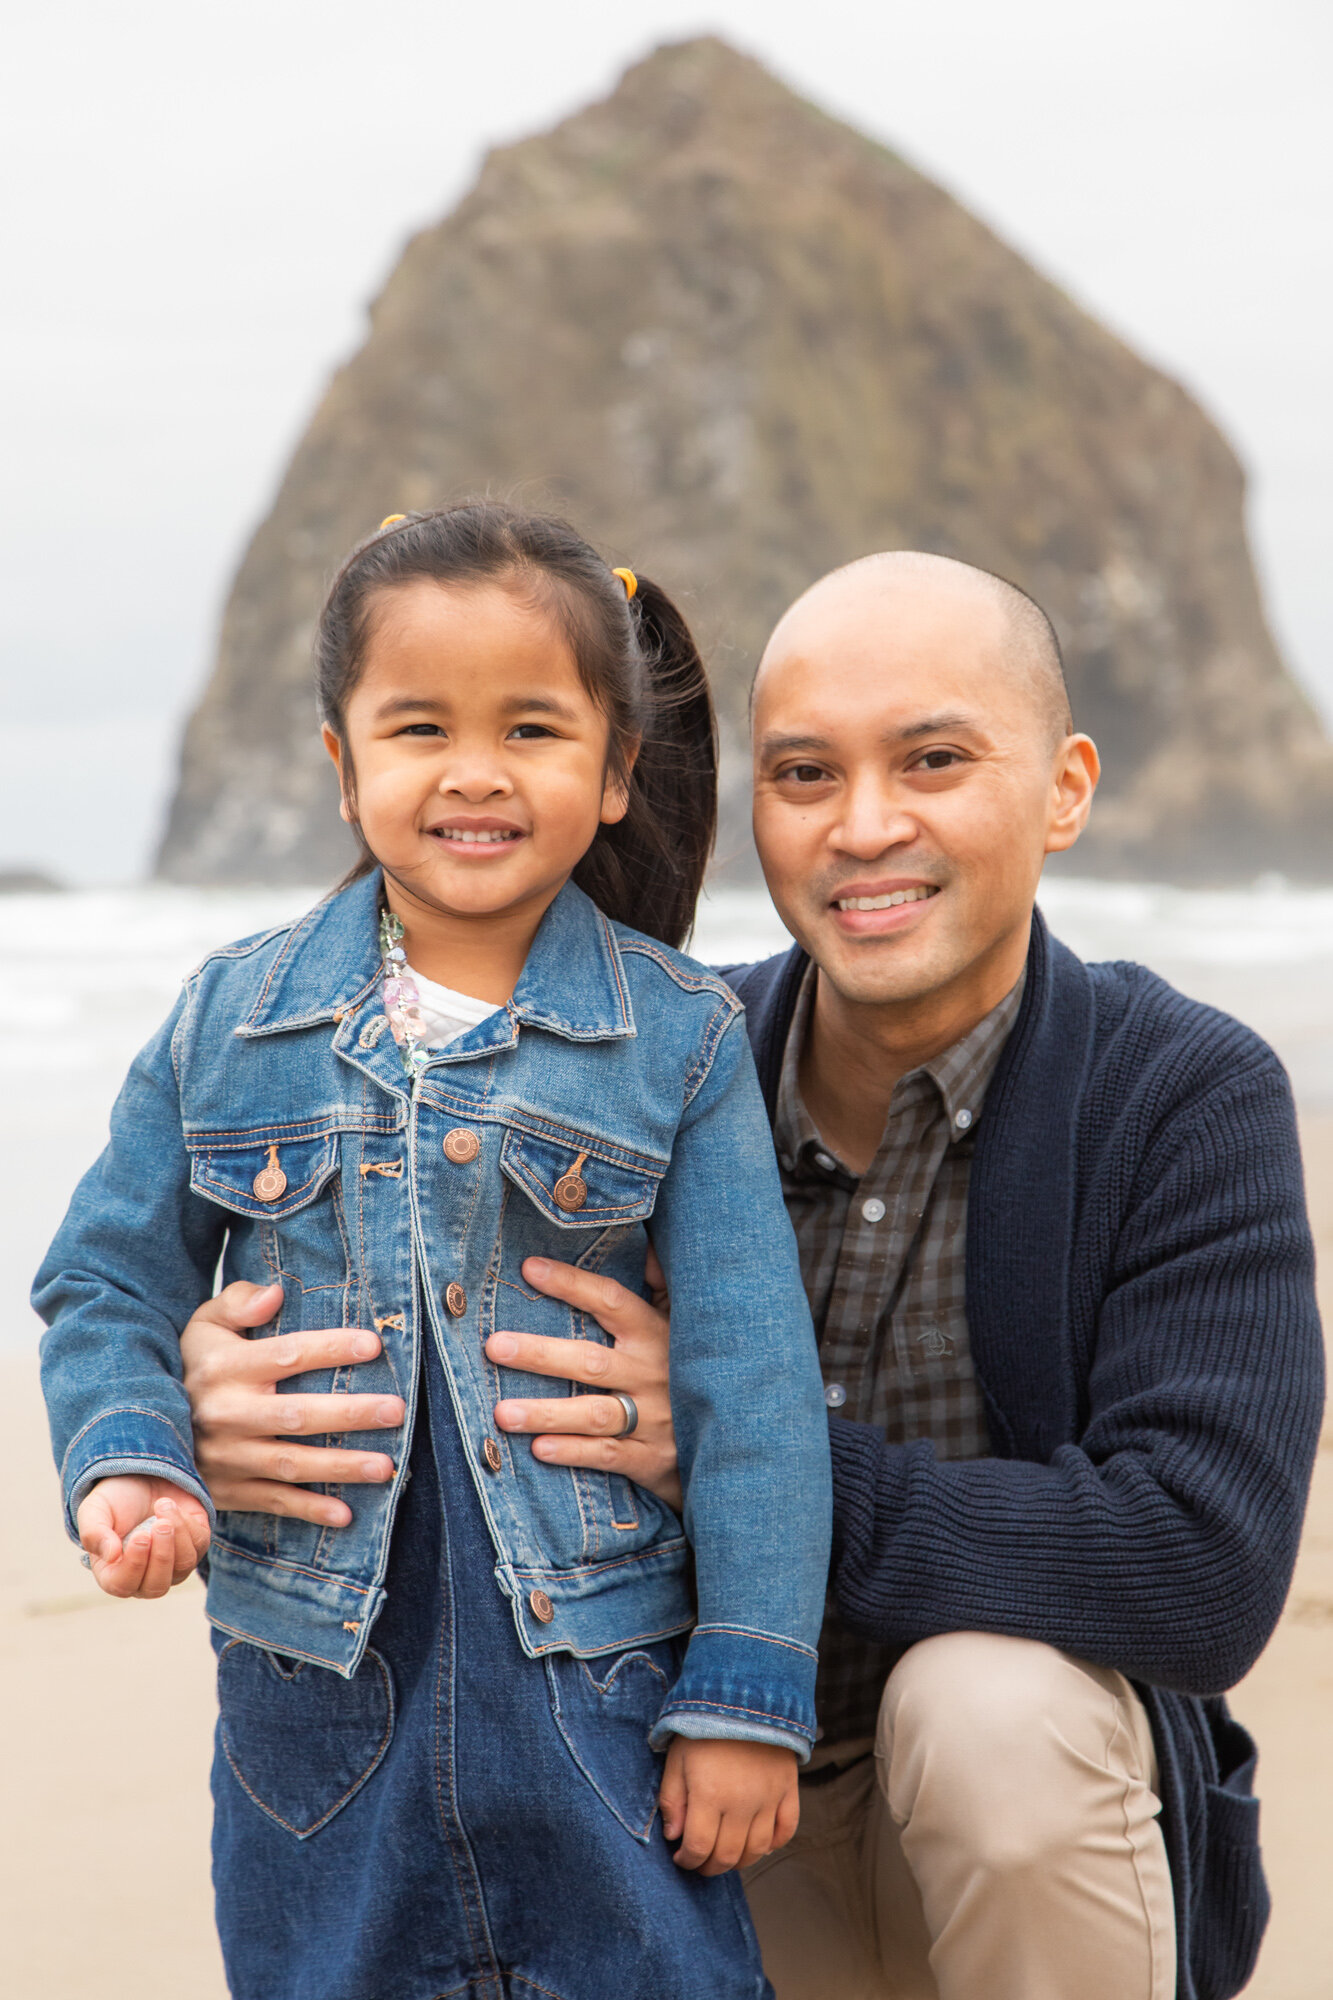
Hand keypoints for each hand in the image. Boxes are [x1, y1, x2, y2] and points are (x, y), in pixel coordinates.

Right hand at [76, 1477, 210, 1598]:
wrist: (141, 1476)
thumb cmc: (114, 1500)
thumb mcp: (94, 1511)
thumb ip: (94, 1534)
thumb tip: (111, 1556)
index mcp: (113, 1574)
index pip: (123, 1585)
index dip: (133, 1565)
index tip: (139, 1536)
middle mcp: (145, 1577)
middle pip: (157, 1586)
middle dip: (161, 1555)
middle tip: (159, 1524)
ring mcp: (173, 1565)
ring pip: (183, 1566)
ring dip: (177, 1536)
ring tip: (162, 1505)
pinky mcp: (195, 1546)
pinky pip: (199, 1545)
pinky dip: (187, 1522)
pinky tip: (170, 1506)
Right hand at [181, 1281, 405, 1527]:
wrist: (144, 1425)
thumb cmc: (196, 1364)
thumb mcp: (205, 1325)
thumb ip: (238, 1302)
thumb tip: (275, 1294)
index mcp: (227, 1368)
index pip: (287, 1355)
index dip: (330, 1348)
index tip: (373, 1345)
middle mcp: (227, 1413)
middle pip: (298, 1414)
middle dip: (350, 1414)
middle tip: (396, 1410)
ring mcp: (228, 1457)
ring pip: (292, 1463)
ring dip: (341, 1467)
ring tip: (387, 1466)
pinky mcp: (227, 1490)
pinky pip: (274, 1501)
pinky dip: (310, 1510)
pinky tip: (347, 1514)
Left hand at [485, 1251, 679, 1511]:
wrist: (738, 1438)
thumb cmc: (691, 1372)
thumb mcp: (686, 1325)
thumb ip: (665, 1288)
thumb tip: (648, 1247)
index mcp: (658, 1335)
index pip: (612, 1302)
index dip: (572, 1283)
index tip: (528, 1268)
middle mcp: (653, 1374)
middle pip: (590, 1361)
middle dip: (541, 1354)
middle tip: (495, 1347)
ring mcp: (655, 1419)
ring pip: (594, 1414)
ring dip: (547, 1413)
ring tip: (501, 1412)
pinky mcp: (653, 1460)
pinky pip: (609, 1456)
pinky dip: (575, 1453)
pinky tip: (539, 1449)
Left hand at [659, 1738, 799, 1873]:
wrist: (745, 1695)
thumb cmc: (704, 1727)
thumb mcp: (676, 1758)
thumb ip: (672, 1799)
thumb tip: (674, 1836)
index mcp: (710, 1795)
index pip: (699, 1847)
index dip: (688, 1860)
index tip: (681, 1857)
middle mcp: (741, 1803)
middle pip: (728, 1856)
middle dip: (710, 1866)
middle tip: (701, 1861)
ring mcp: (768, 1798)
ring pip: (756, 1850)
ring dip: (739, 1861)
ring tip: (726, 1854)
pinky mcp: (787, 1790)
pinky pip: (786, 1830)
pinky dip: (773, 1844)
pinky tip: (758, 1843)